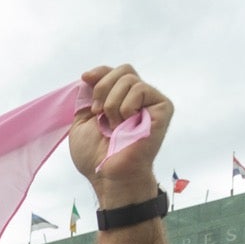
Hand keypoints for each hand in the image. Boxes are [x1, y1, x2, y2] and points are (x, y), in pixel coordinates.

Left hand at [70, 65, 171, 201]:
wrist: (108, 173)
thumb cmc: (95, 155)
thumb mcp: (81, 122)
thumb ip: (86, 97)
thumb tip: (89, 77)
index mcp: (120, 100)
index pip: (114, 72)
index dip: (100, 72)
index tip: (85, 78)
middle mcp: (137, 99)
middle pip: (124, 70)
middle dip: (102, 87)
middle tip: (97, 112)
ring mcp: (151, 103)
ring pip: (129, 79)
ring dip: (111, 103)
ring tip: (113, 126)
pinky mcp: (163, 107)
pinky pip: (140, 89)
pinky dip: (126, 107)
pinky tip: (126, 125)